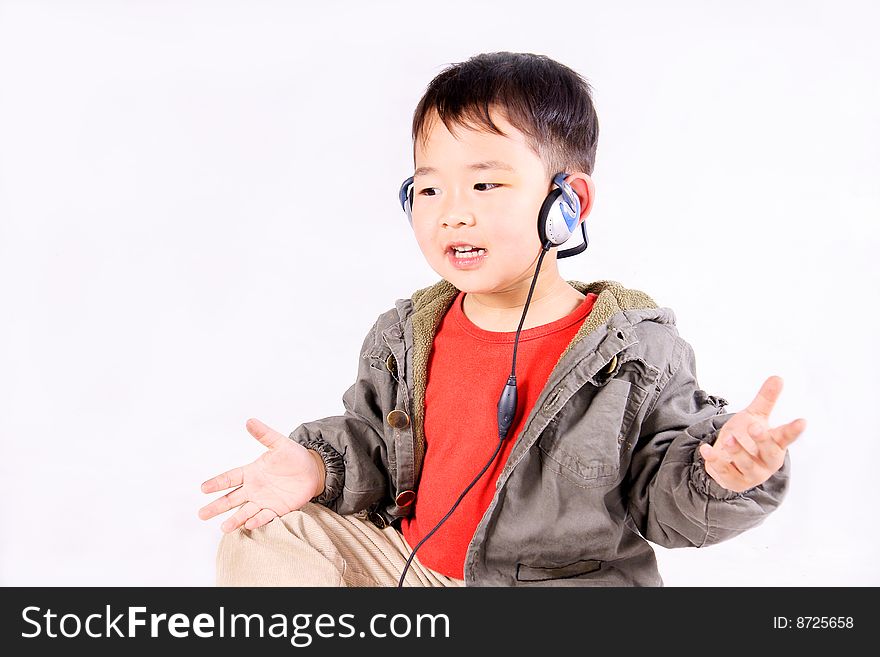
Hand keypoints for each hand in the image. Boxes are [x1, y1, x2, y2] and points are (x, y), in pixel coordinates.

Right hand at [198, 418, 325, 532]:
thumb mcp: (279, 443)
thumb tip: (250, 421)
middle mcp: (254, 488)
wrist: (313, 471)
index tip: (203, 488)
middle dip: (217, 507)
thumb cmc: (294, 456)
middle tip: (201, 514)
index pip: (230, 478)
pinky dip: (257, 520)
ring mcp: (264, 500)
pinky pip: (265, 516)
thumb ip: (264, 435)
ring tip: (224, 528)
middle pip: (231, 499)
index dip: (217, 483)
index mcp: (252, 472)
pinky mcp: (277, 509)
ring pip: (245, 512)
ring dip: (235, 520)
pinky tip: (249, 525)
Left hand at [698, 376, 805, 492]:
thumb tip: (777, 377)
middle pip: (769, 453)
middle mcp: (766, 461)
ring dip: (737, 452)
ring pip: (746, 465)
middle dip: (762, 441)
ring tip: (728, 439)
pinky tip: (705, 450)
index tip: (802, 421)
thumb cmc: (746, 437)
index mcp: (775, 445)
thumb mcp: (754, 416)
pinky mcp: (733, 480)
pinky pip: (723, 472)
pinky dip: (715, 461)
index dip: (793, 430)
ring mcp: (750, 474)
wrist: (727, 459)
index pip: (786, 437)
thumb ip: (765, 400)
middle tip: (755, 427)